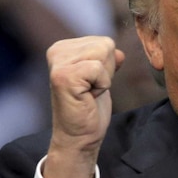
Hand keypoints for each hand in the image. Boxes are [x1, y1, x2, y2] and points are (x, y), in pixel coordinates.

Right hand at [44, 36, 124, 177]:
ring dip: (104, 78)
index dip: (106, 66)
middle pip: (105, 45)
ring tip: (88, 92)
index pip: (104, 41)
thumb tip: (120, 53)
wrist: (79, 136)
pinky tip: (88, 96)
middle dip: (106, 71)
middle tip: (90, 90)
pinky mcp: (64, 76)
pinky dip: (101, 85)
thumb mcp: (101, 77)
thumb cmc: (90, 107)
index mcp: (63, 48)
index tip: (91, 83)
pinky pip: (98, 69)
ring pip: (103, 54)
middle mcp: (56, 51)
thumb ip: (108, 60)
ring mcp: (58, 63)